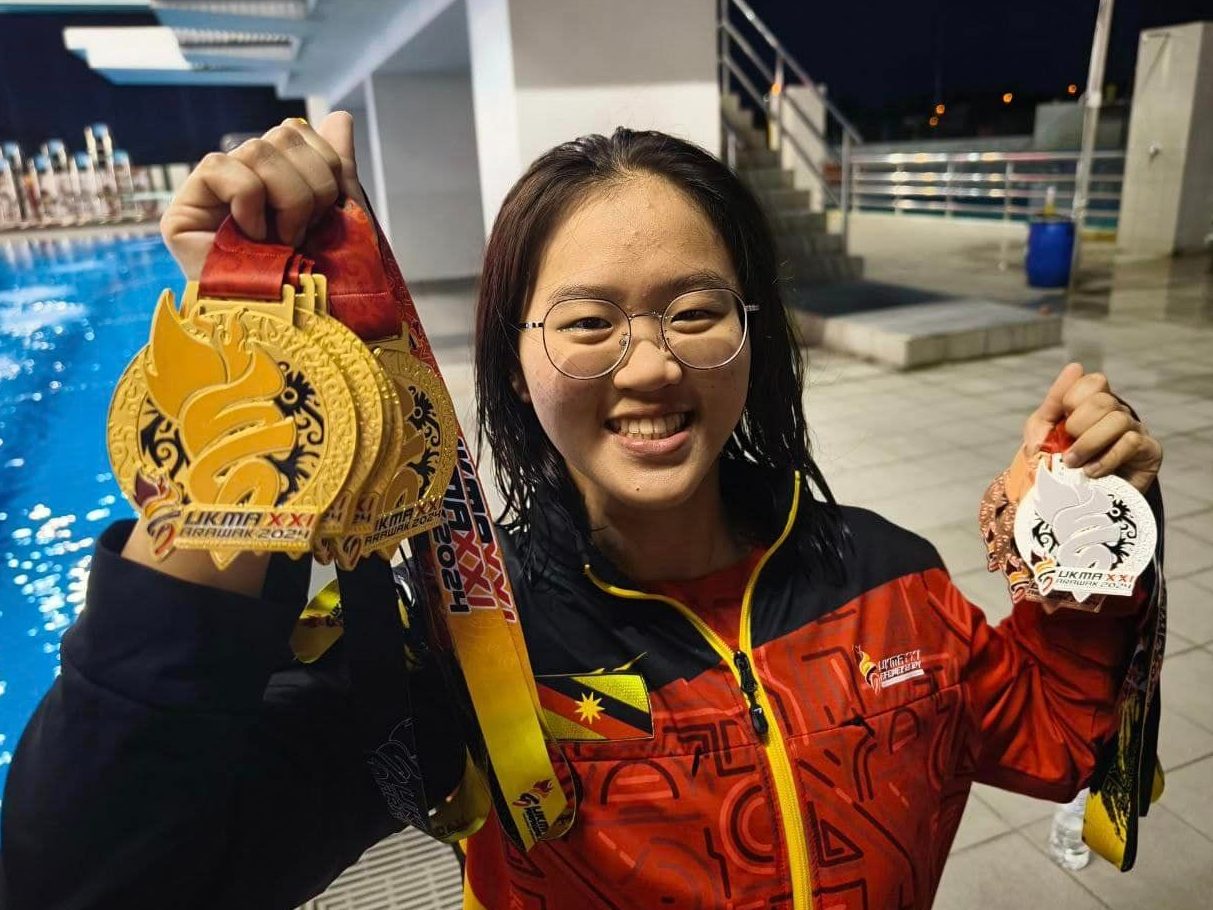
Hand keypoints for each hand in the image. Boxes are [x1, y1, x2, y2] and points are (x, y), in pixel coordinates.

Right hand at [159, 111, 366, 279]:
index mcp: (278, 180)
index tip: (329, 214)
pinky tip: (251, 240)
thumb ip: (336, 167)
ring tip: (284, 242)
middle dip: (312, 186)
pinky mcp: (183, 213)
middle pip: (283, 134)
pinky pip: (220, 169)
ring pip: (257, 149)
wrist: (304, 329)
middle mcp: (243, 182)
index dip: (327, 166)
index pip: (299, 131)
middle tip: (307, 232)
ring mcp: (212, 197)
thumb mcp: (341, 218)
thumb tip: (339, 116)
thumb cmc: (325, 283)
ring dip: (288, 200)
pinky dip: (249, 204)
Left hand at [1023, 363, 1162, 492]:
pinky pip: (1130, 443)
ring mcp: (1135, 430)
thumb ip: (1050, 406)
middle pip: (1104, 400)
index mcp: (1093, 404)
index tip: (1062, 420)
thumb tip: (1076, 367)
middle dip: (1078, 425)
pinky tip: (1092, 472)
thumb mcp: (1042, 434)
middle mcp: (1118, 412)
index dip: (1072, 399)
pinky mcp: (1148, 452)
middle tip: (1067, 449)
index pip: (1093, 381)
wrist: (1076, 504)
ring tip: (1075, 464)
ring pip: (1117, 419)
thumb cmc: (1059, 464)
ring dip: (1089, 443)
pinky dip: (1106, 459)